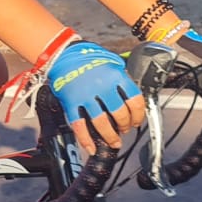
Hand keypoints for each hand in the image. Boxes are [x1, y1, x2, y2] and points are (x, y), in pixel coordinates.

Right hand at [45, 40, 145, 154]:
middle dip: (125, 126)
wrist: (62, 53)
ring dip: (110, 136)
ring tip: (114, 142)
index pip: (135, 100)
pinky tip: (91, 148)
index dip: (139, 115)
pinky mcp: (71, 102)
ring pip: (102, 123)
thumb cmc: (87, 56)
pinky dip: (86, 140)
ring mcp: (86, 95)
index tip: (137, 121)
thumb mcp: (111, 61)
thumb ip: (122, 78)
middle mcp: (102, 85)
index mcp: (116, 75)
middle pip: (120, 114)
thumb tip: (132, 96)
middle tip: (124, 129)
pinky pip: (79, 126)